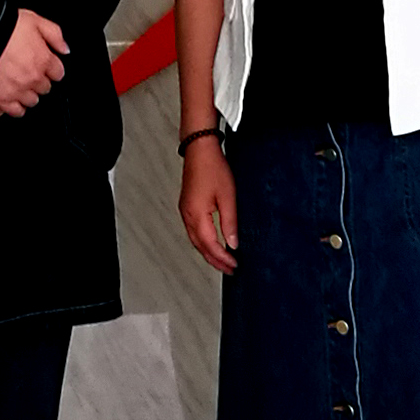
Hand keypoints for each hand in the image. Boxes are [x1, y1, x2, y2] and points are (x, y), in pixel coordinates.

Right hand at [180, 137, 237, 272]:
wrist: (200, 149)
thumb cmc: (213, 168)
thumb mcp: (228, 197)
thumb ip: (230, 223)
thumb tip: (233, 243)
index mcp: (197, 215)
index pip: (210, 245)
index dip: (222, 258)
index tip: (234, 265)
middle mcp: (187, 216)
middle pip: (200, 246)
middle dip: (214, 260)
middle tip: (228, 269)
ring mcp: (185, 211)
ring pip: (195, 240)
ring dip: (208, 253)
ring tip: (221, 261)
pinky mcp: (187, 207)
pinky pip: (194, 231)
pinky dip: (203, 242)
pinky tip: (211, 243)